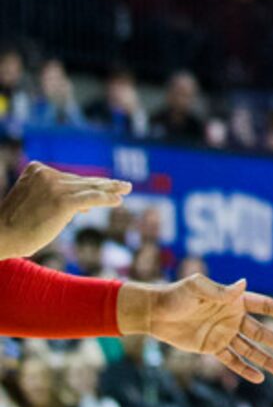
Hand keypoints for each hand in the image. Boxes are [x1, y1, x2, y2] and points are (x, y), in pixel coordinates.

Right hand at [0, 162, 131, 258]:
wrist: (1, 237)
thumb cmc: (16, 227)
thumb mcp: (35, 205)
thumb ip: (57, 199)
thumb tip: (87, 204)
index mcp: (37, 169)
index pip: (69, 180)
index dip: (88, 187)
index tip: (105, 190)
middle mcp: (47, 173)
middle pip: (81, 181)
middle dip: (103, 184)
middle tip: (123, 184)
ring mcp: (55, 185)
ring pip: (88, 188)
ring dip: (110, 190)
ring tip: (126, 189)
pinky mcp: (62, 200)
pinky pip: (90, 198)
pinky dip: (106, 199)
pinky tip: (118, 200)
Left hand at [120, 275, 272, 384]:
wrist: (156, 313)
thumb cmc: (177, 295)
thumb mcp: (198, 288)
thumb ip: (221, 291)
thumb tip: (244, 284)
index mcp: (233, 300)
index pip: (263, 305)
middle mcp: (233, 317)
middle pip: (261, 332)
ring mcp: (224, 334)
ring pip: (250, 349)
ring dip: (266, 360)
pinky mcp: (212, 348)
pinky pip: (232, 360)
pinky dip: (245, 369)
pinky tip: (259, 378)